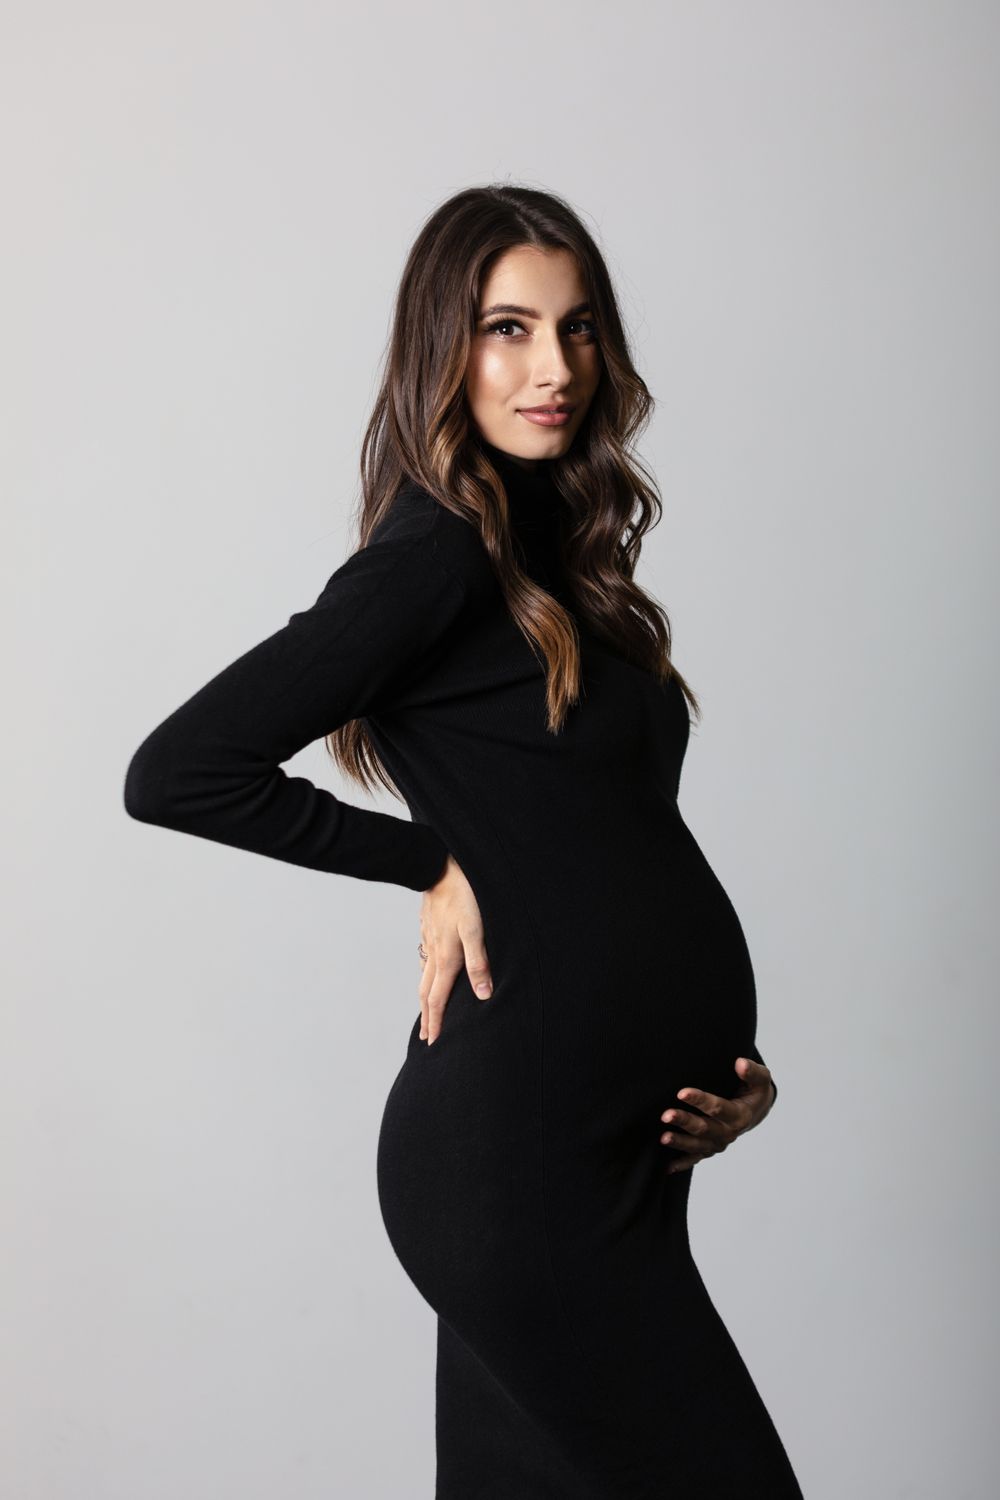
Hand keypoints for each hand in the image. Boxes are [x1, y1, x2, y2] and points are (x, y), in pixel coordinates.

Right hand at [418, 854, 492, 1044]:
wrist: (439, 866)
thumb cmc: (464, 896)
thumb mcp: (476, 929)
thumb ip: (479, 962)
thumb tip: (482, 995)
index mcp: (446, 958)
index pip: (439, 998)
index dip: (438, 1021)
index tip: (434, 1042)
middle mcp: (434, 953)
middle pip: (427, 992)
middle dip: (428, 1017)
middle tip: (425, 1037)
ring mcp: (429, 940)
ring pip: (424, 976)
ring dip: (424, 997)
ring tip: (426, 1011)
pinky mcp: (428, 928)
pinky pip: (425, 958)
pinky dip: (425, 974)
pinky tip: (428, 972)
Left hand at [658, 1056, 776, 1173]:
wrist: (755, 1111)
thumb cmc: (754, 1091)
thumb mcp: (761, 1079)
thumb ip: (752, 1071)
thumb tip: (740, 1063)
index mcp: (740, 1115)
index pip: (718, 1108)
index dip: (700, 1100)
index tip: (682, 1092)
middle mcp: (729, 1132)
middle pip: (704, 1129)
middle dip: (685, 1122)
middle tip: (666, 1115)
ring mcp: (718, 1143)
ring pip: (697, 1145)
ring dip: (680, 1142)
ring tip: (663, 1138)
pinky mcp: (710, 1148)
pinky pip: (696, 1158)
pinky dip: (682, 1163)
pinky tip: (667, 1167)